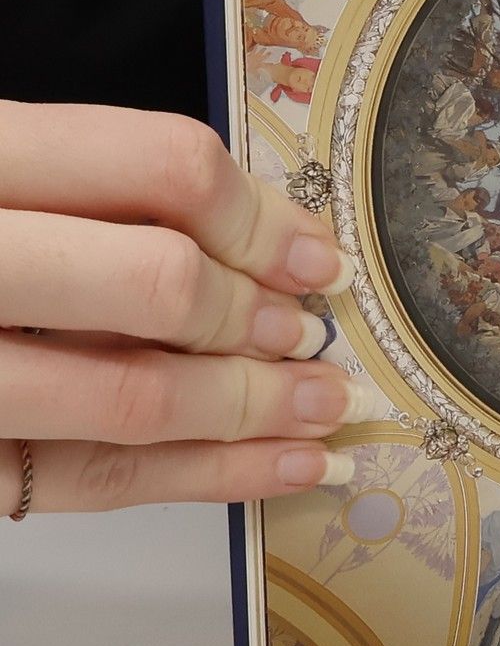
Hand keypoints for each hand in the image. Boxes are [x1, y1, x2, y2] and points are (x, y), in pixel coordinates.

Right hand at [0, 103, 386, 514]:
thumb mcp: (9, 178)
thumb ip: (114, 195)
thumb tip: (280, 239)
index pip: (158, 166)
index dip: (259, 216)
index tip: (314, 255)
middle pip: (158, 281)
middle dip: (258, 317)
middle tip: (309, 336)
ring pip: (134, 395)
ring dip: (255, 407)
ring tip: (322, 408)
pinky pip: (98, 478)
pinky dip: (212, 475)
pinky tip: (284, 466)